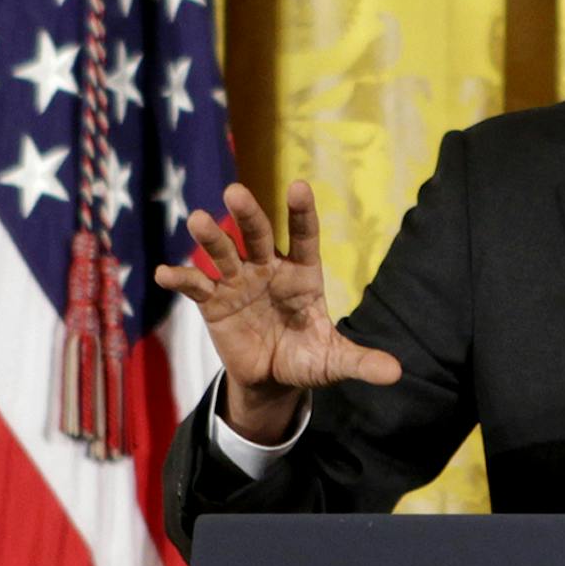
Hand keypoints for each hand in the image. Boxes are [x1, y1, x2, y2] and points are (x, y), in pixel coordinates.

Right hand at [153, 181, 400, 443]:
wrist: (273, 379)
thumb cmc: (308, 359)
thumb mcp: (334, 361)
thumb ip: (361, 361)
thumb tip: (397, 374)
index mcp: (303, 275)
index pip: (303, 237)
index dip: (300, 214)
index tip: (298, 187)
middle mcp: (269, 269)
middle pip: (257, 235)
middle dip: (248, 214)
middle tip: (235, 192)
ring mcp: (239, 282)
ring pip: (223, 253)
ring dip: (211, 238)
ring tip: (198, 221)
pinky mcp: (214, 302)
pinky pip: (196, 286)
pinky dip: (181, 279)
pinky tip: (167, 274)